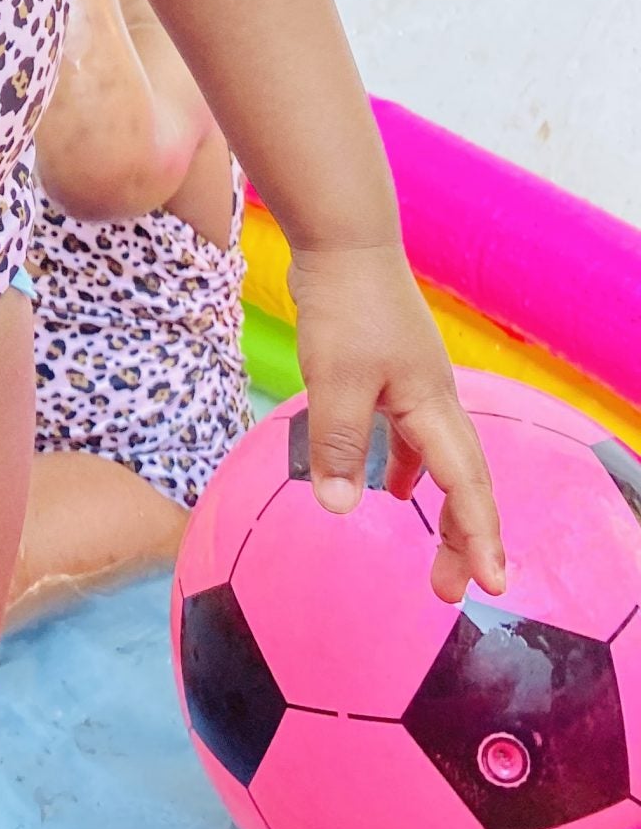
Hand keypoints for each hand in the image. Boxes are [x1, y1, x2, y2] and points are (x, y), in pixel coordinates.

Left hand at [288, 240, 506, 604]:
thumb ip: (338, 444)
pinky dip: (408, 466)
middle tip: (456, 589)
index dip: (479, 538)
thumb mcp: (335, 380)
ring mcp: (416, 383)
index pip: (465, 485)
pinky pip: (412, 435)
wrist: (344, 240)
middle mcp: (435, 398)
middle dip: (467, 537)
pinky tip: (390, 486)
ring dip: (442, 507)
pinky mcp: (392, 370)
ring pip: (441, 460)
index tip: (492, 587)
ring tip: (438, 553)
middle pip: (464, 480)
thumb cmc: (346, 305)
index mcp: (432, 405)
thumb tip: (339, 508)